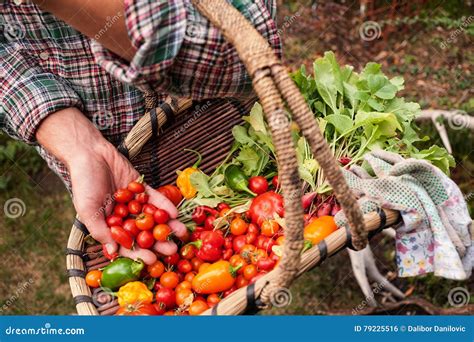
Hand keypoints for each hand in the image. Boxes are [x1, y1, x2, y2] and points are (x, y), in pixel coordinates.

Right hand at [36, 108, 185, 263]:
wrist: (90, 154)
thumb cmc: (83, 183)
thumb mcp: (87, 209)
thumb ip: (100, 230)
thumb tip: (113, 251)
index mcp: (111, 226)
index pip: (126, 244)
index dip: (139, 254)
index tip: (151, 261)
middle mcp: (125, 217)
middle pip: (144, 234)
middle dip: (158, 242)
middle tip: (172, 250)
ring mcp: (135, 203)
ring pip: (153, 217)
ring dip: (168, 225)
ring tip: (181, 233)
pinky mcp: (143, 189)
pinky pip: (156, 199)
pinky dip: (165, 205)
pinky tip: (175, 213)